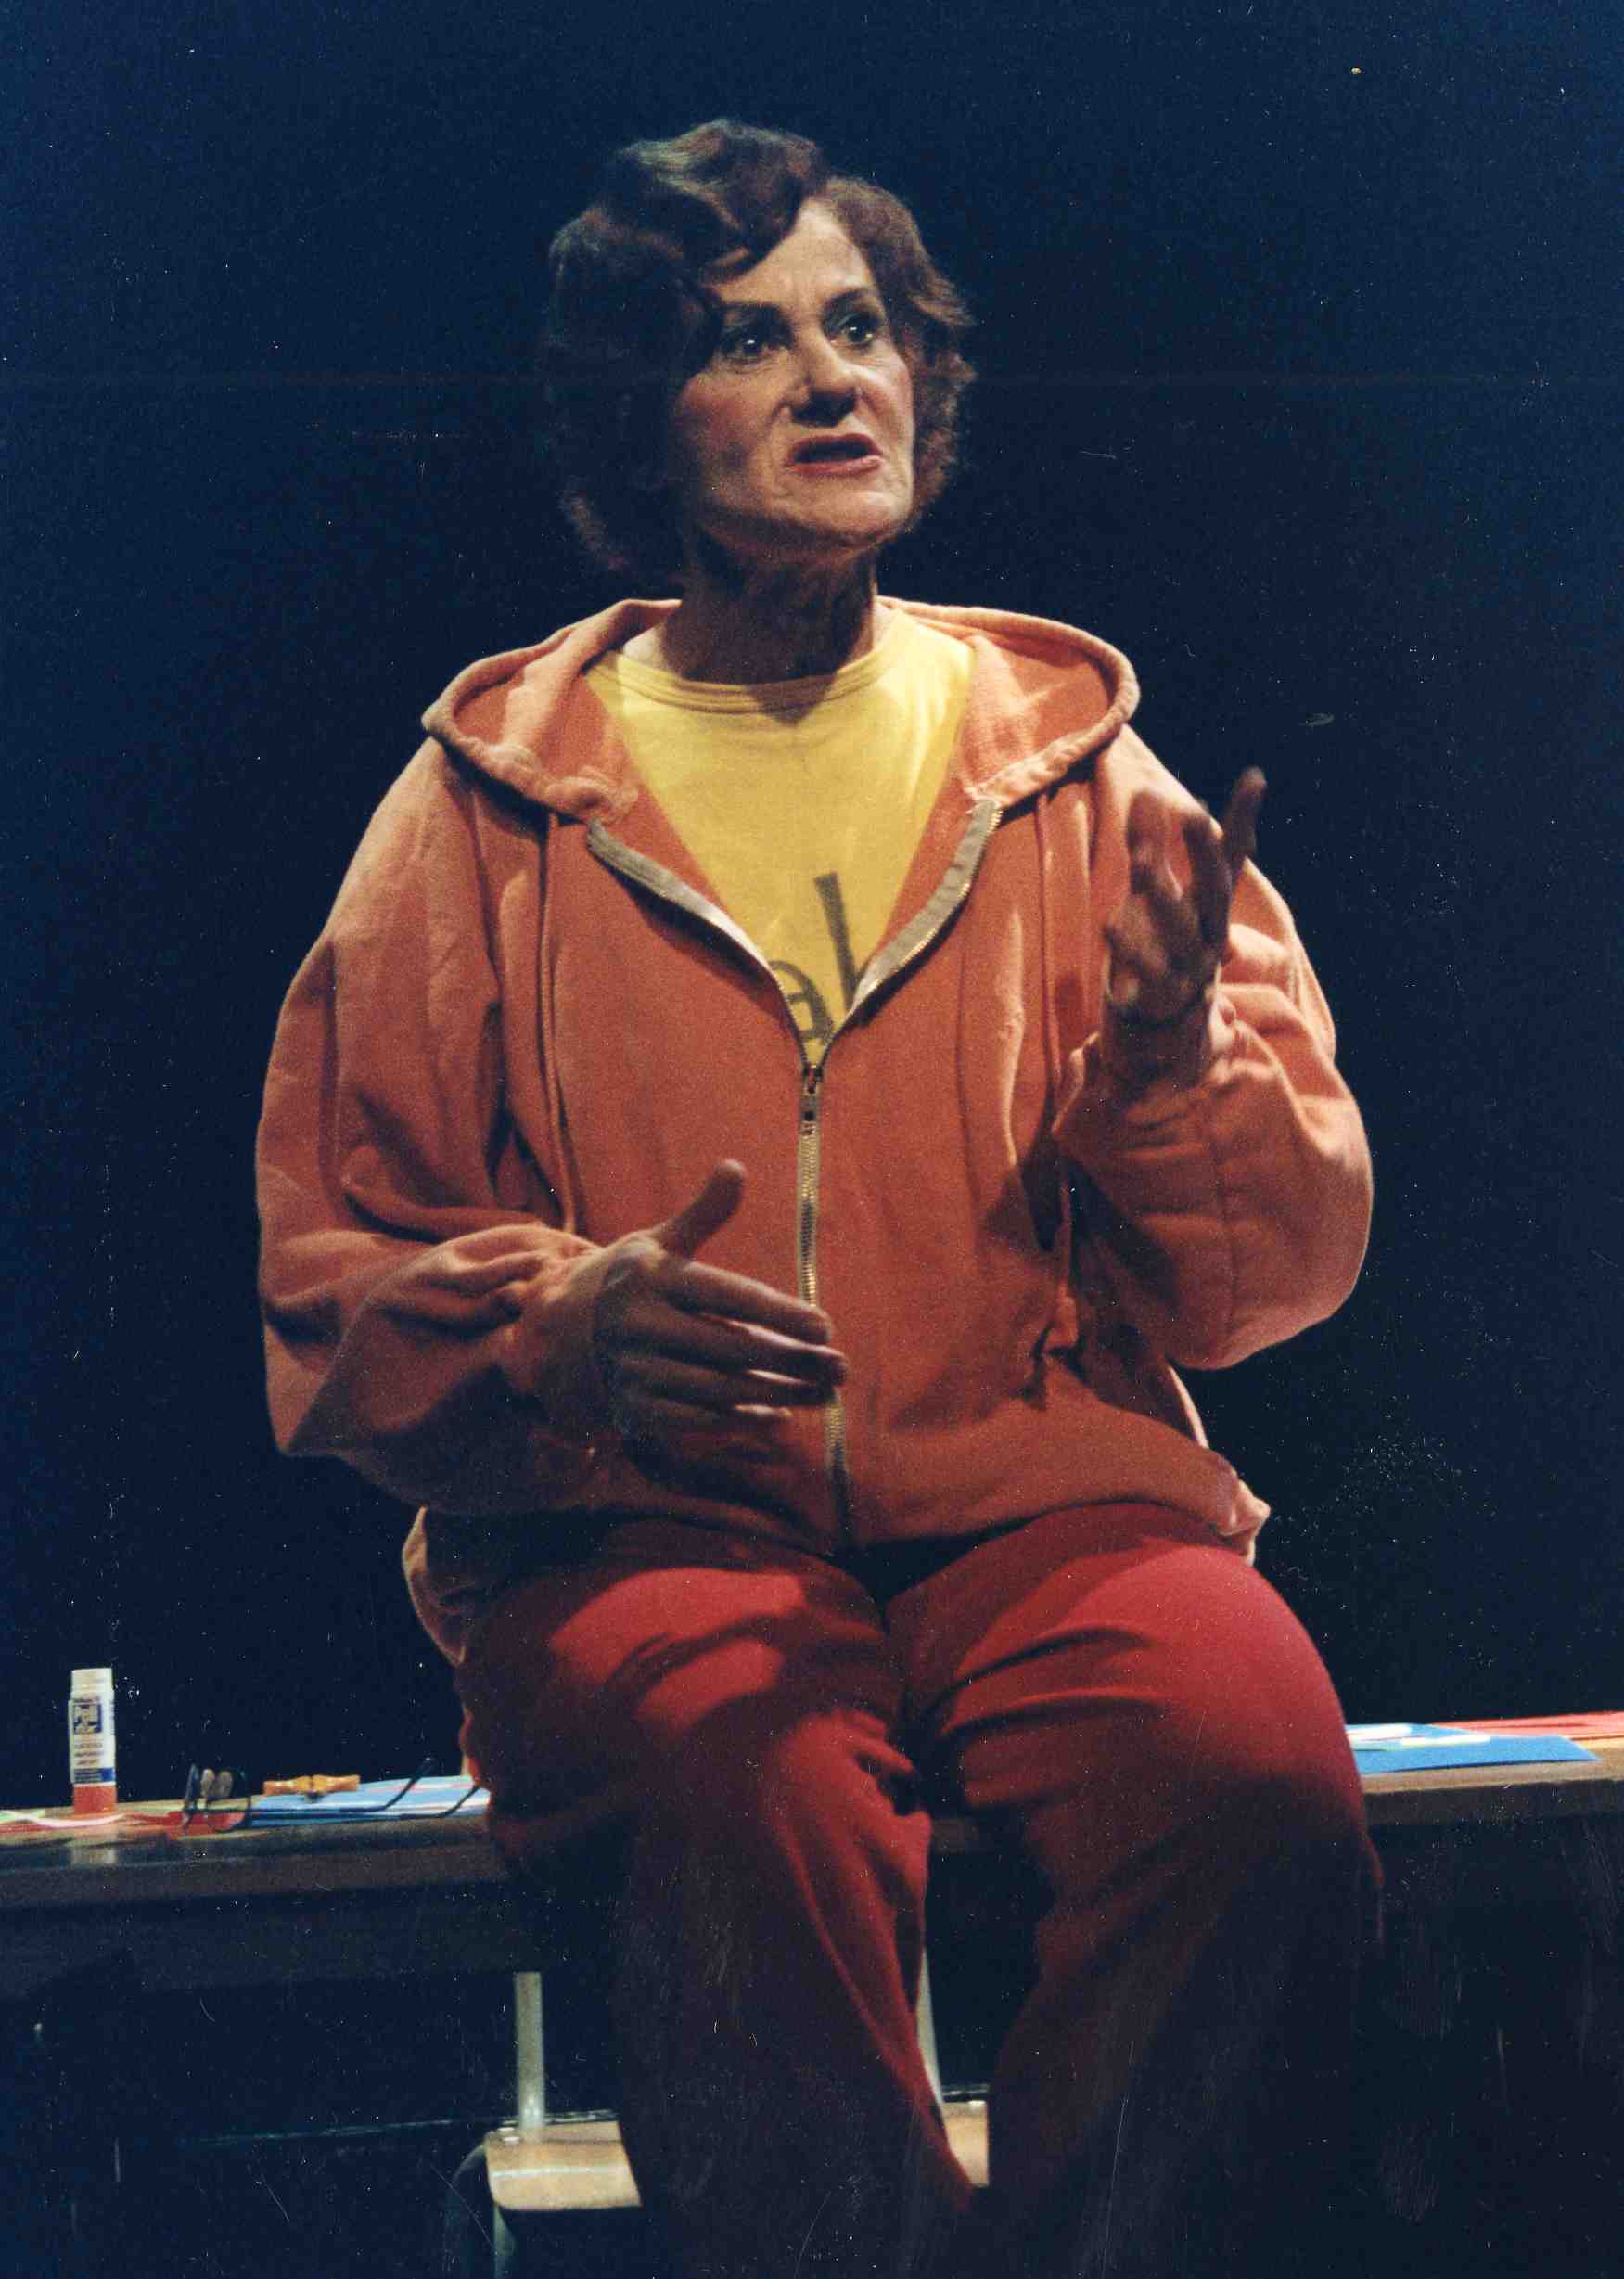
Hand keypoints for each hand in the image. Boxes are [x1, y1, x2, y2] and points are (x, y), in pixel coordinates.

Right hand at [581, 1161, 845, 1462]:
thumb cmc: (628, 1281)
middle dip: (791, 1361)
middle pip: (730, 1349)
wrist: (556, 1334)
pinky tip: (781, 1416)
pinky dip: (741, 1422)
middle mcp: (640, 1326)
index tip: (825, 1325)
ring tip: (825, 1393)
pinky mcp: (634, 1409)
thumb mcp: (657, 1243)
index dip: (778, 1313)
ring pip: (719, 1390)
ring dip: (778, 1395)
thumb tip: (735, 1167)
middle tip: (839, 1366)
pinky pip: (697, 1421)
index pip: (727, 1297)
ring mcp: (635, 1372)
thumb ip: (703, 1214)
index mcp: (652, 1279)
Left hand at [1104, 769, 1265, 1028]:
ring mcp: (1191, 966)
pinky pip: (1148, 971)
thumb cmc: (1162, 948)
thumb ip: (1149, 845)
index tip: (1255, 776)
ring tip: (1139, 858)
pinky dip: (1130, 948)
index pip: (1232, 857)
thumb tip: (1149, 790)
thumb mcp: (1154, 893)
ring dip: (1160, 893)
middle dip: (1202, 851)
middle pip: (1214, 889)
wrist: (1167, 1030)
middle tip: (1191, 812)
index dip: (1243, 819)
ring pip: (1180, 929)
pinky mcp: (1163, 995)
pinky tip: (1109, 923)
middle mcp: (1211, 932)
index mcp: (1212, 906)